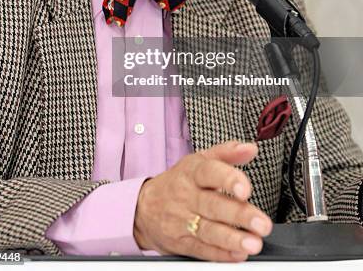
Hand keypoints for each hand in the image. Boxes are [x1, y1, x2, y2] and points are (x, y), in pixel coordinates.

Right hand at [133, 140, 272, 261]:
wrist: (144, 206)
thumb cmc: (179, 181)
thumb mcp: (199, 160)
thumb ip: (227, 153)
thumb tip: (250, 148)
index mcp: (193, 172)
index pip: (210, 172)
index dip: (228, 180)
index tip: (246, 189)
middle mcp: (187, 195)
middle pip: (213, 205)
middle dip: (239, 215)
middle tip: (261, 223)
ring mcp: (182, 220)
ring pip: (208, 230)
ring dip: (232, 239)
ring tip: (253, 243)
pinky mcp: (180, 242)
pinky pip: (201, 250)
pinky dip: (220, 254)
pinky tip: (237, 255)